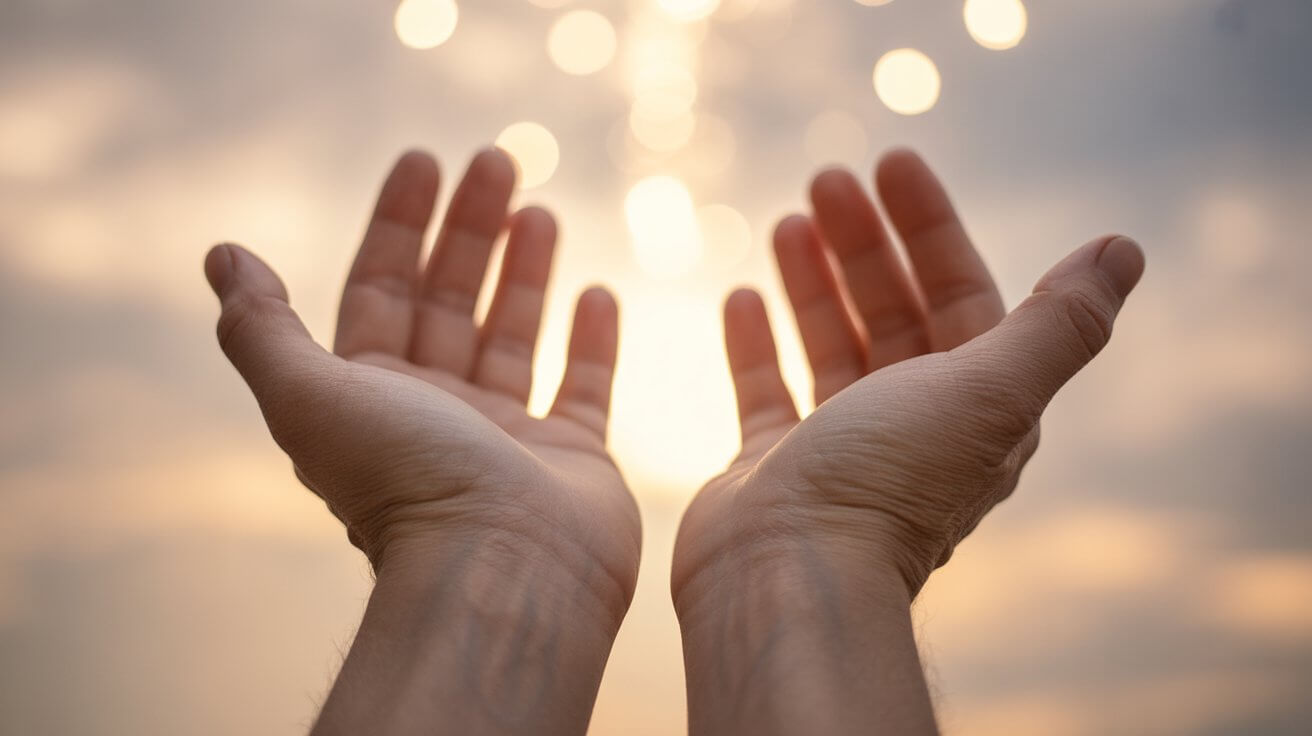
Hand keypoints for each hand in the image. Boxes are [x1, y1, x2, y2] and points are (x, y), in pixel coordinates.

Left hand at [206, 149, 640, 733]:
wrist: (504, 572)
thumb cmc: (408, 484)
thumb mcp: (311, 398)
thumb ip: (262, 328)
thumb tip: (222, 254)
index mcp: (372, 396)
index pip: (382, 289)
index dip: (398, 223)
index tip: (425, 159)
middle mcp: (435, 412)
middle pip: (450, 300)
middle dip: (469, 228)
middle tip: (497, 158)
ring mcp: (506, 435)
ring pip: (513, 334)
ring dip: (523, 270)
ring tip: (540, 209)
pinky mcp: (571, 458)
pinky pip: (582, 386)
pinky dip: (588, 340)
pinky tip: (595, 290)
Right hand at [672, 149, 1143, 733]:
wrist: (787, 575)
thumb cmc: (887, 481)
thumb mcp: (989, 390)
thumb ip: (1059, 323)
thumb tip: (1123, 251)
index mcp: (974, 407)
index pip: (959, 295)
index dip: (932, 227)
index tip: (891, 165)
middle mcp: (913, 425)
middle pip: (893, 312)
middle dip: (865, 242)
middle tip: (825, 178)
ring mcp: (840, 446)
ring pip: (833, 342)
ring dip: (815, 280)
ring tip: (788, 219)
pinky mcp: (777, 465)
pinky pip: (770, 387)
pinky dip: (760, 340)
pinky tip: (742, 293)